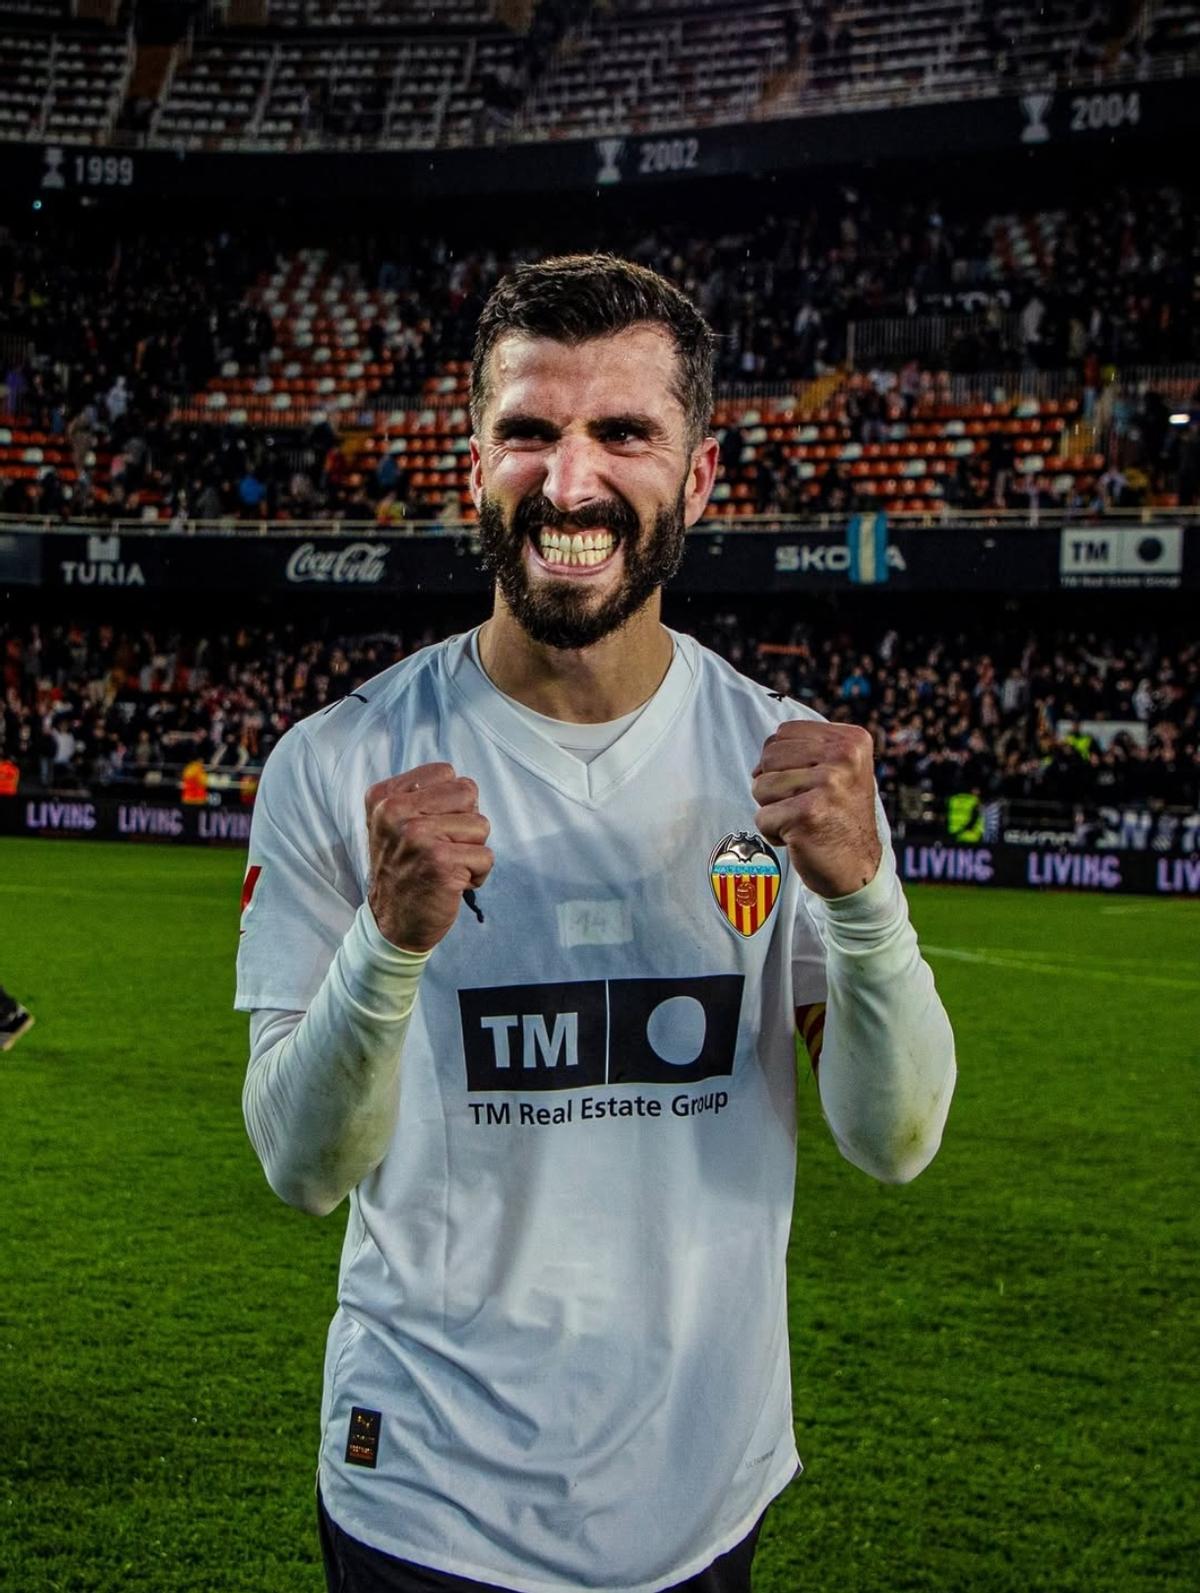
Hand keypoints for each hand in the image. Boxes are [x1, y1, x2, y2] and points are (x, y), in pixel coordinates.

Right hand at [365, 763, 493, 952]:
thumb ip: (422, 797)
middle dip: (466, 823)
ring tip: (446, 866)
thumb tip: (464, 785)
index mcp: (384, 796)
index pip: (445, 772)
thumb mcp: (394, 824)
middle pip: (467, 793)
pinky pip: (486, 856)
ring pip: (481, 824)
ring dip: (472, 850)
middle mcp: (395, 811)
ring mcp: (416, 835)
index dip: (451, 803)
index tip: (431, 829)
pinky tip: (452, 883)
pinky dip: (477, 874)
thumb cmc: (404, 871)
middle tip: (442, 849)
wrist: (391, 924)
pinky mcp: (439, 861)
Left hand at [751, 722, 880, 898]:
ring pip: (760, 786)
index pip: (783, 733)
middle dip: (774, 786)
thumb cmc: (839, 818)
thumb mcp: (840, 771)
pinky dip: (773, 832)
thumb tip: (760, 759)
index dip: (782, 762)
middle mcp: (844, 757)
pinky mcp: (808, 814)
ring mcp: (827, 784)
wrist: (858, 868)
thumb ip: (808, 750)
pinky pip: (762, 817)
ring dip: (773, 809)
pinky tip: (799, 837)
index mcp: (851, 740)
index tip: (809, 785)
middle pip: (768, 757)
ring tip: (802, 820)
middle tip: (804, 806)